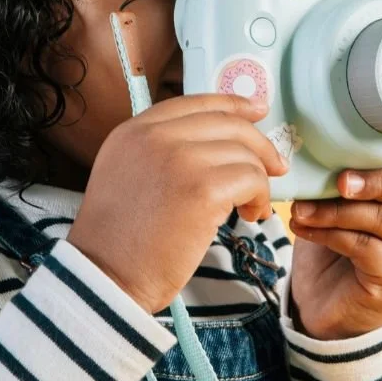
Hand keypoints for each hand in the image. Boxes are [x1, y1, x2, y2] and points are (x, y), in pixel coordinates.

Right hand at [68, 89, 286, 314]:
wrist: (106, 278)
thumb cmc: (120, 242)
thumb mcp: (125, 176)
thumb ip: (159, 152)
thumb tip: (218, 145)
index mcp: (133, 131)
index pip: (195, 103)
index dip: (233, 105)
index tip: (259, 112)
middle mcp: (154, 137)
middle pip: (226, 123)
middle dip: (259, 145)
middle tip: (275, 168)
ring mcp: (178, 159)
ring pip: (244, 153)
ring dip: (258, 181)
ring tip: (251, 208)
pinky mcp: (202, 189)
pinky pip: (251, 179)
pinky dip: (259, 197)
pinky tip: (250, 216)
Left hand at [286, 145, 381, 339]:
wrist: (319, 304)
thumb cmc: (333, 247)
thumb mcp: (341, 207)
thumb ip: (348, 181)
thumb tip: (324, 151)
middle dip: (376, 181)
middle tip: (339, 182)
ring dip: (337, 211)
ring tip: (302, 210)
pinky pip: (367, 247)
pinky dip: (330, 234)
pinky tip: (304, 229)